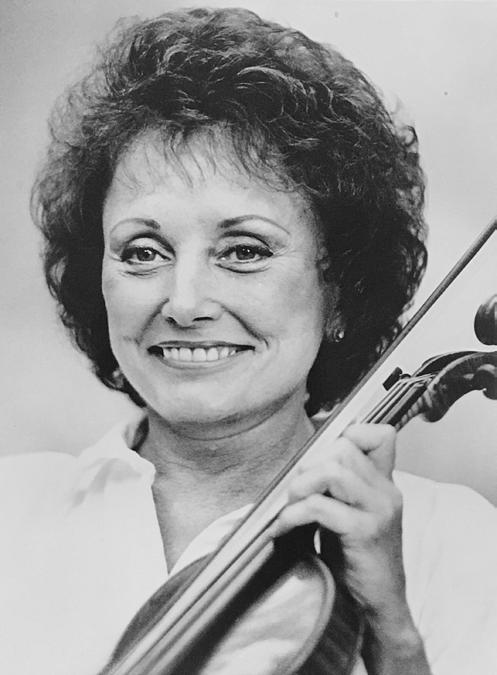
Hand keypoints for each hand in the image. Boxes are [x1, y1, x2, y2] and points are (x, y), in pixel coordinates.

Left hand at [272, 423, 430, 673]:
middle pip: (343, 448)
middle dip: (310, 464)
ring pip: (333, 471)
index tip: (319, 455)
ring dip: (301, 485)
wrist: (379, 607)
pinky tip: (284, 527)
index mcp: (385, 484)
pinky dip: (294, 514)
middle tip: (296, 490)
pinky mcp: (364, 533)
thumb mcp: (352, 515)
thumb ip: (339, 488)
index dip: (348, 433)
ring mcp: (378, 511)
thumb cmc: (358, 560)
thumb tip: (302, 463)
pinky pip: (320, 507)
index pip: (380, 434)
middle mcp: (386, 492)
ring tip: (291, 505)